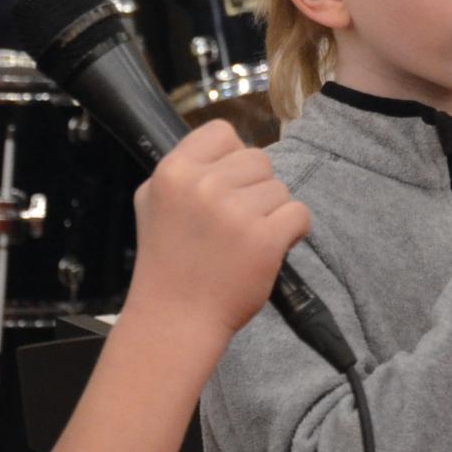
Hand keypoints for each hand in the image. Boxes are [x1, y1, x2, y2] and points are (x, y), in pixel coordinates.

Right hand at [125, 121, 309, 338]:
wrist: (175, 319)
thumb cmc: (166, 261)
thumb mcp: (151, 202)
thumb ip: (182, 169)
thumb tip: (225, 147)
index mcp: (173, 171)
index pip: (222, 132)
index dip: (231, 157)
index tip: (227, 185)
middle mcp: (203, 185)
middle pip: (258, 159)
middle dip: (254, 188)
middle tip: (235, 222)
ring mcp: (234, 212)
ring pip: (280, 188)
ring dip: (271, 213)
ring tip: (245, 241)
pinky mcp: (264, 239)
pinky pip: (299, 213)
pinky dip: (292, 231)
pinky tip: (270, 248)